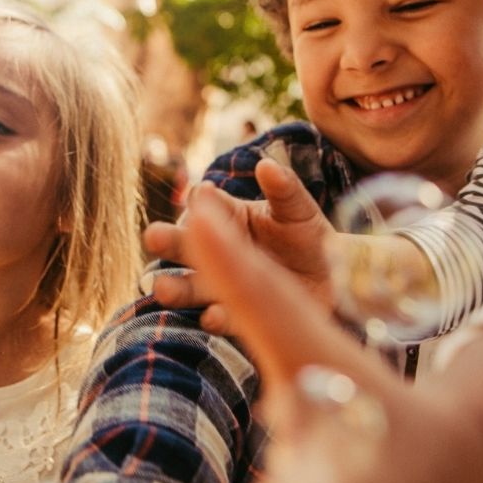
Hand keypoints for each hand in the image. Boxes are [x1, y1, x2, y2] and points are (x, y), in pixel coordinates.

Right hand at [143, 158, 333, 330]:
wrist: (330, 277)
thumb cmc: (307, 235)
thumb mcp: (298, 210)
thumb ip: (284, 188)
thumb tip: (266, 165)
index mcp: (228, 216)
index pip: (205, 205)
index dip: (201, 201)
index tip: (203, 197)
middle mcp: (216, 249)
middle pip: (185, 244)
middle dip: (168, 241)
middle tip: (153, 237)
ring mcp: (222, 282)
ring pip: (190, 285)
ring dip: (176, 287)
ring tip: (162, 288)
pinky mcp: (237, 312)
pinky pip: (220, 316)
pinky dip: (214, 318)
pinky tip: (210, 316)